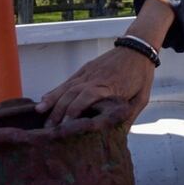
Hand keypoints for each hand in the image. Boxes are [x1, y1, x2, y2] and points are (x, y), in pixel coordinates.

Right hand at [36, 47, 155, 126]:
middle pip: (73, 94)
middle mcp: (96, 78)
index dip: (76, 109)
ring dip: (53, 101)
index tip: (67, 124)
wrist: (138, 48)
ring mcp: (88, 72)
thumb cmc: (141, 75)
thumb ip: (129, 115)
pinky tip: (44, 100)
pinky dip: (55, 91)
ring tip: (41, 115)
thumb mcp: (142, 97)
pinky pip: (67, 81)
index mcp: (110, 86)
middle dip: (59, 111)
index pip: (89, 96)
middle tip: (49, 128)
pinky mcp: (84, 69)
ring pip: (67, 87)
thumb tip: (119, 136)